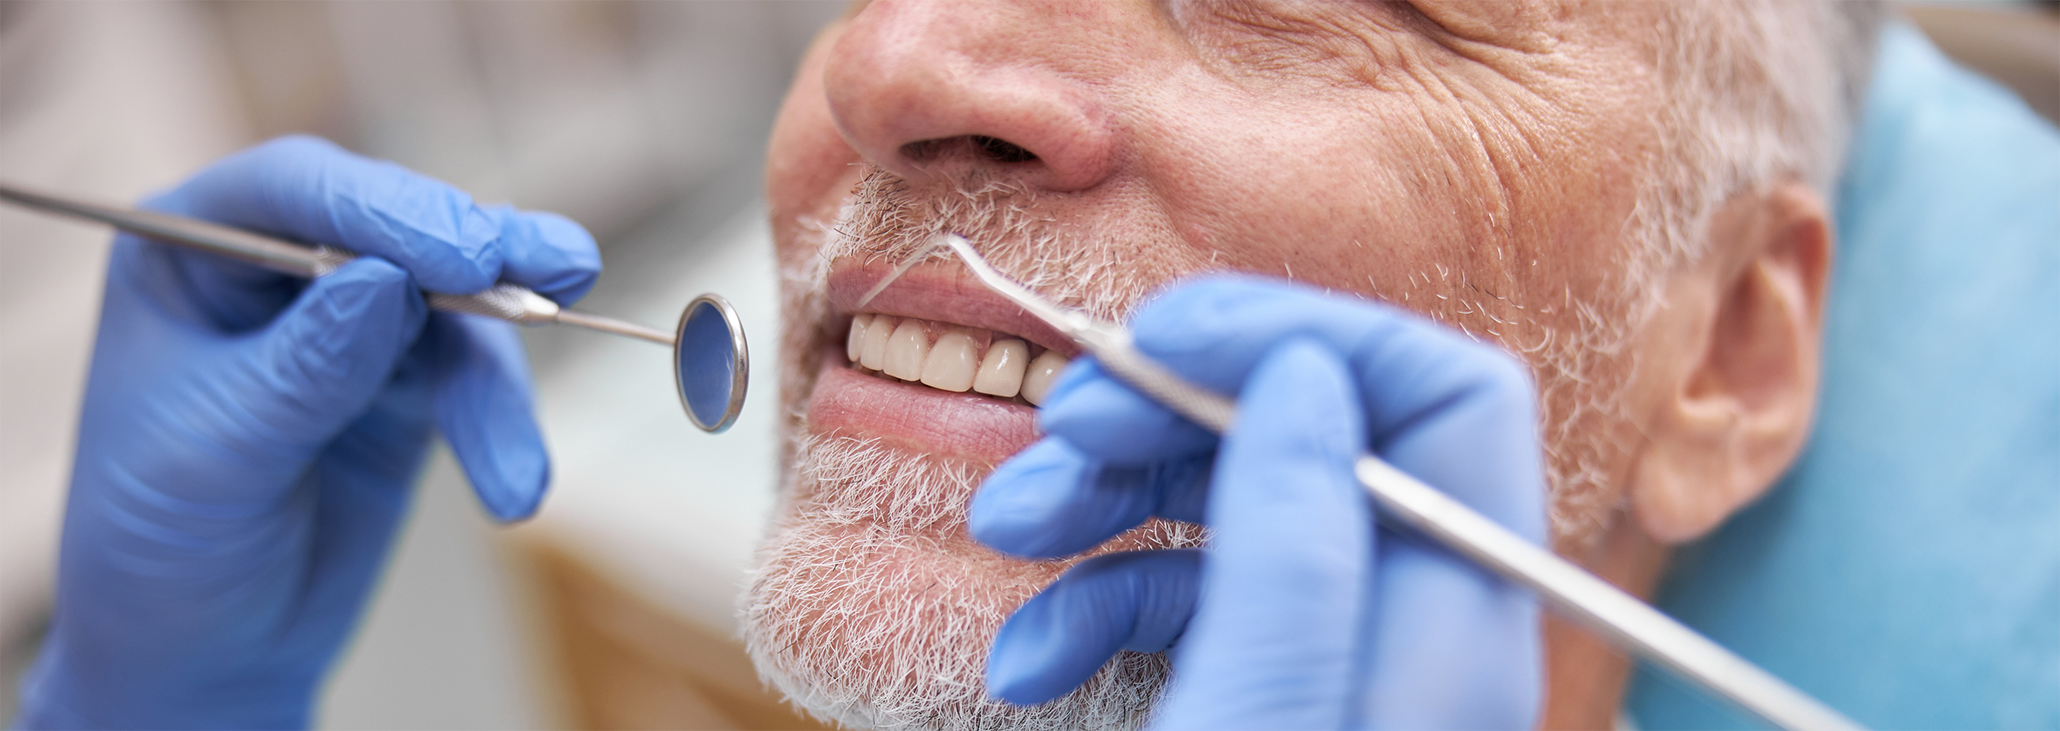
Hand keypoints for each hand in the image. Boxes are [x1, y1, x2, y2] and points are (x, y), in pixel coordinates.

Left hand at [16, 136, 599, 729]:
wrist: (204, 650)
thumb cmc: (163, 546)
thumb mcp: (217, 454)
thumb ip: (305, 366)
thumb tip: (392, 281)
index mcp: (188, 253)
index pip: (295, 191)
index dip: (385, 208)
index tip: (466, 253)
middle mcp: (274, 269)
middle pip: (397, 227)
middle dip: (482, 257)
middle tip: (555, 273)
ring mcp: (352, 321)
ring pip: (458, 305)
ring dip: (502, 380)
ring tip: (516, 470)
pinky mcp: (411, 382)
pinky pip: (478, 376)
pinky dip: (504, 426)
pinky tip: (513, 486)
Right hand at [969, 276, 1545, 728]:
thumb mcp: (1251, 722)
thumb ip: (1290, 554)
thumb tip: (1304, 375)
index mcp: (1460, 638)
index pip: (1448, 398)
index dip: (1303, 334)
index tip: (1160, 336)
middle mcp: (1422, 637)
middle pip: (1326, 437)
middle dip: (1173, 411)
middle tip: (1057, 427)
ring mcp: (1350, 663)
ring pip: (1245, 507)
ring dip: (1109, 497)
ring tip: (1006, 527)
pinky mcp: (1277, 694)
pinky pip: (1205, 601)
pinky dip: (1103, 603)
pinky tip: (1033, 653)